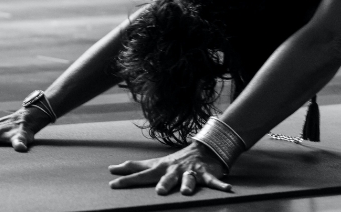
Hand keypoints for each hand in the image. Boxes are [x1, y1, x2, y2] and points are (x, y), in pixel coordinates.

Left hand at [109, 141, 232, 195]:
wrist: (202, 149)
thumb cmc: (174, 161)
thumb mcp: (155, 163)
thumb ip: (135, 167)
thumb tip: (112, 169)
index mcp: (161, 168)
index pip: (142, 174)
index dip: (128, 180)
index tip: (113, 185)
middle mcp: (175, 170)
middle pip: (167, 177)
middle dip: (164, 184)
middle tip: (159, 192)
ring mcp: (191, 171)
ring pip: (189, 178)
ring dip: (188, 184)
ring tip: (187, 191)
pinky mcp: (206, 174)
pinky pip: (213, 181)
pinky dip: (221, 185)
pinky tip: (228, 190)